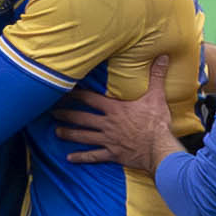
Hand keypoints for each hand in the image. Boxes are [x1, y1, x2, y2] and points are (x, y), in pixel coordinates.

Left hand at [56, 78, 171, 174]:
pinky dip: (81, 157)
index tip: (64, 92)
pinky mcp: (113, 154)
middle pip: (81, 118)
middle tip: (52, 112)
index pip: (90, 99)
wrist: (159, 148)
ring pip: (84, 136)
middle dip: (66, 114)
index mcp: (115, 109)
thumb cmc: (157, 123)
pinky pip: (93, 156)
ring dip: (69, 134)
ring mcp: (108, 140)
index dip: (76, 94)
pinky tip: (69, 158)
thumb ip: (156, 76)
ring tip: (57, 132)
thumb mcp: (157, 96)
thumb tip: (162, 57)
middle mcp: (107, 124)